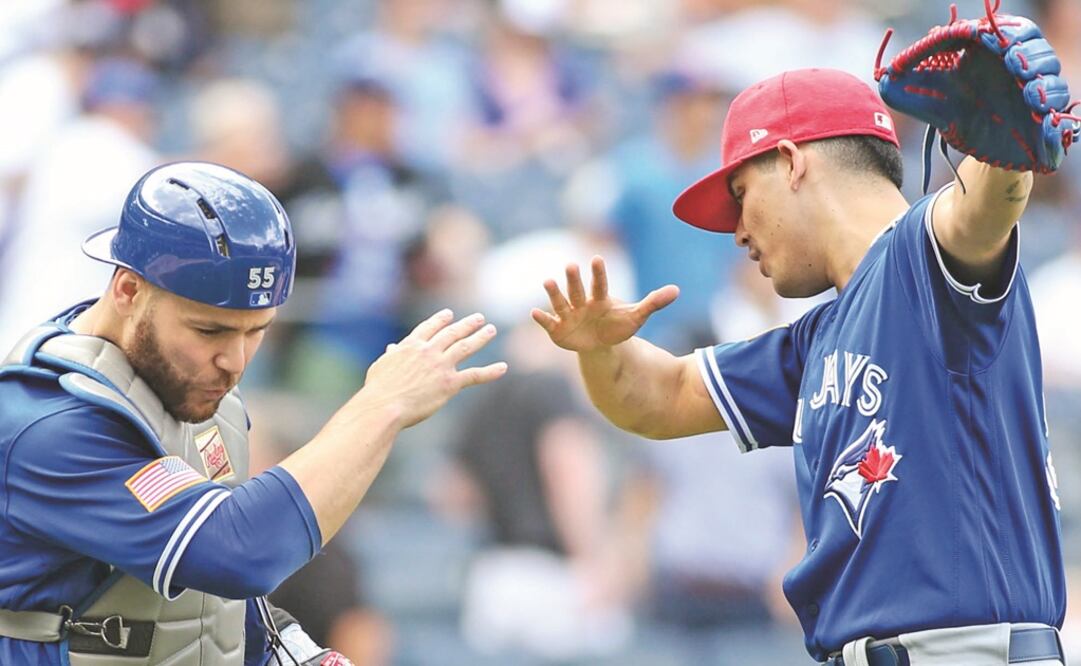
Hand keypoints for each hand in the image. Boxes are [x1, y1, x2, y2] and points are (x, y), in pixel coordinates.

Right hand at [362, 309, 506, 428]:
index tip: (449, 314)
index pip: (429, 328)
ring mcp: (441, 365)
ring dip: (480, 337)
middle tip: (479, 318)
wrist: (385, 404)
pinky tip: (503, 368)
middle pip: (452, 333)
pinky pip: (474, 375)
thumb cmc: (378, 389)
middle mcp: (429, 351)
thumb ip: (391, 355)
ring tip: (491, 330)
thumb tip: (392, 348)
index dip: (441, 320)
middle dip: (467, 324)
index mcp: (411, 346)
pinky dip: (490, 371)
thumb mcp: (381, 367)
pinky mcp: (450, 383)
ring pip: (466, 347)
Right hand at [531, 256, 678, 352]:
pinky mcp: (558, 329)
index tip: (598, 258)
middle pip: (578, 289)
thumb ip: (654, 302)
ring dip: (554, 293)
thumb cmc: (617, 325)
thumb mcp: (636, 316)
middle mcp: (581, 303)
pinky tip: (535, 312)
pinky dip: (542, 318)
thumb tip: (677, 290)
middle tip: (571, 265)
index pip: (600, 284)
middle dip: (574, 279)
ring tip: (547, 282)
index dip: (599, 273)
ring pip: (561, 302)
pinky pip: (549, 322)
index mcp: (599, 298)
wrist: (600, 344)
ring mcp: (568, 315)